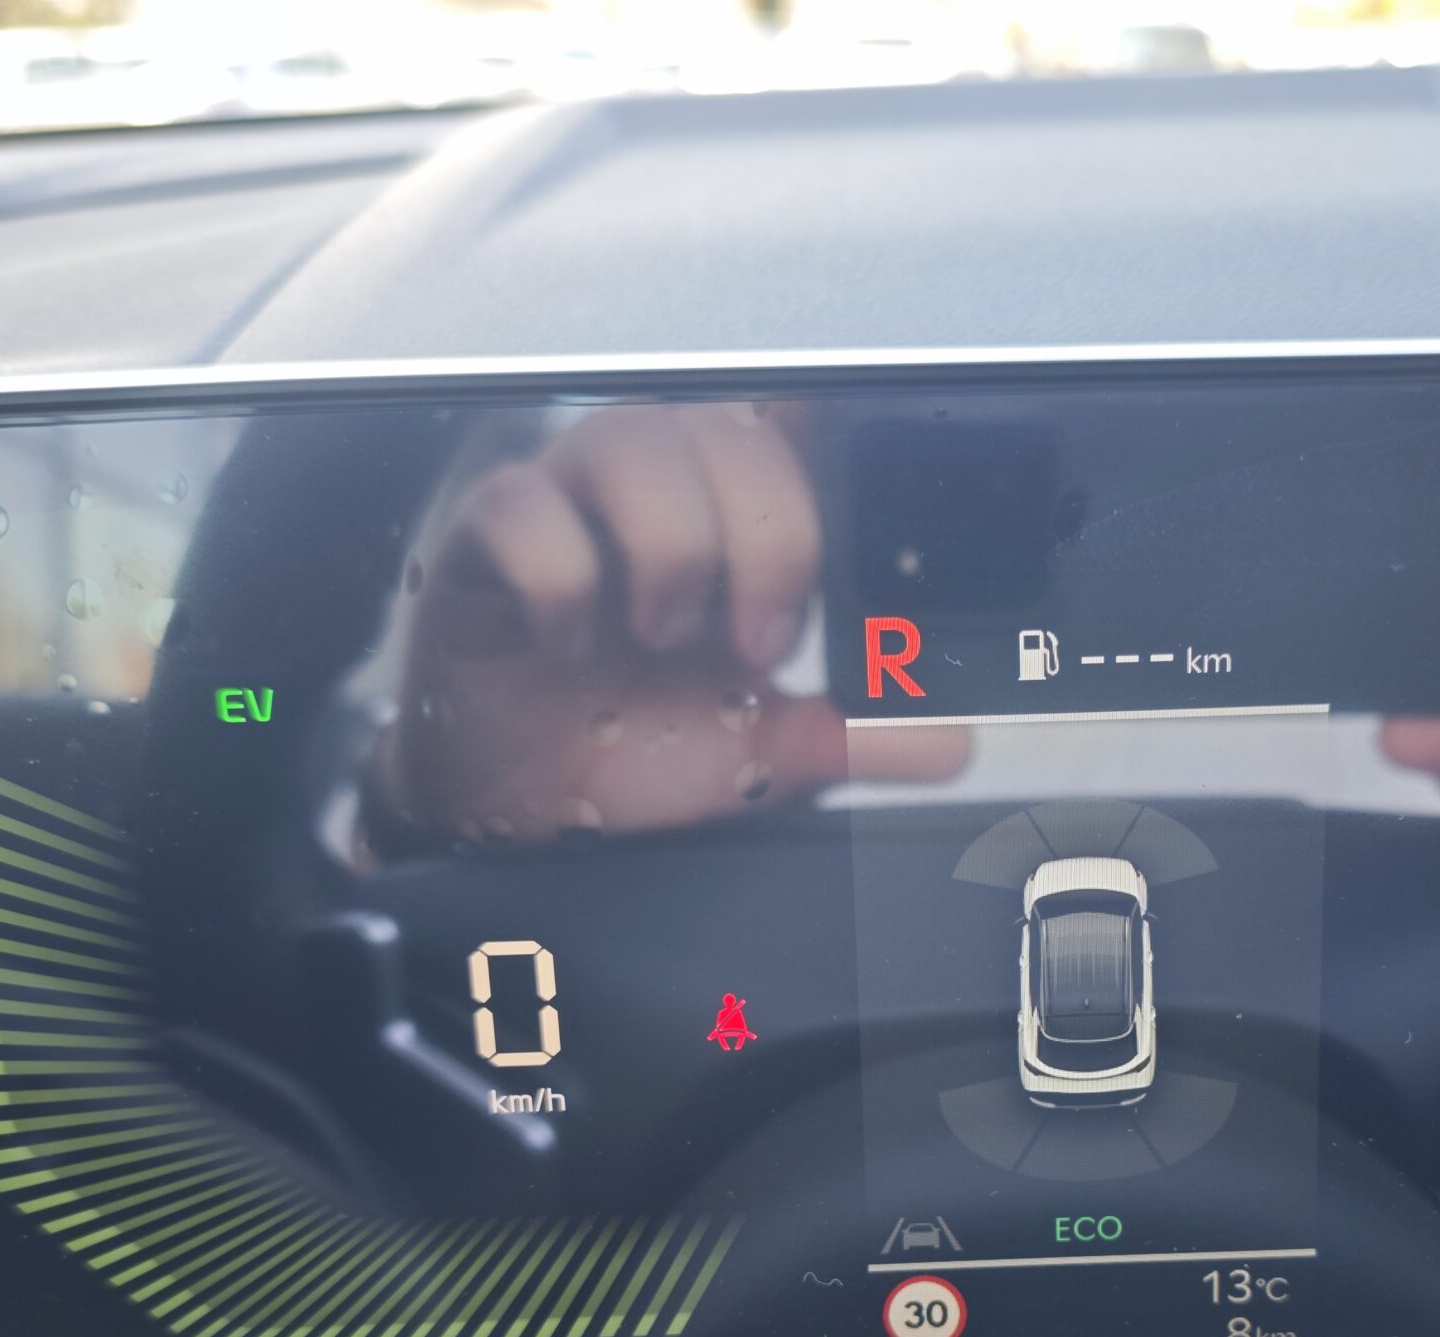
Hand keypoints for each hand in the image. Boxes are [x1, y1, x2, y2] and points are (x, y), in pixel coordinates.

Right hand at [379, 403, 963, 840]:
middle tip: (757, 643)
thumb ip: (857, 739)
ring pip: (629, 438)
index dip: (822, 422)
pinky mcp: (484, 539)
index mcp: (731, 524)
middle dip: (764, 535)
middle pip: (724, 427)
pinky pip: (520, 501)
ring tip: (664, 638)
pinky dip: (559, 575)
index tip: (853, 485)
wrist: (518, 812)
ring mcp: (567, 505)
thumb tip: (955, 741)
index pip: (786, 422)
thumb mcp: (763, 757)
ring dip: (670, 543)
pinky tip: (568, 644)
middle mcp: (653, 495)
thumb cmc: (629, 753)